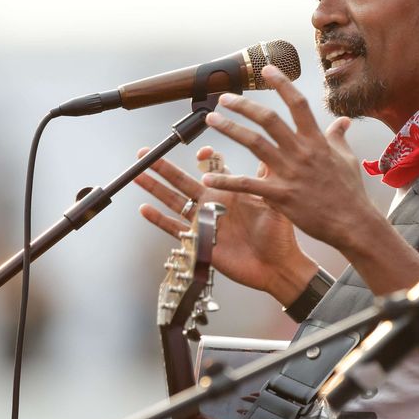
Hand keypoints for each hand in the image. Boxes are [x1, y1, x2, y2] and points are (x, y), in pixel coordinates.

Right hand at [135, 145, 317, 303]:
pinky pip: (174, 228)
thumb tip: (270, 152)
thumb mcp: (275, 203)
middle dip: (164, 166)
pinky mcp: (198, 241)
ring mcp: (203, 222)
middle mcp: (213, 203)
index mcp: (230, 191)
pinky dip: (158, 219)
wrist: (277, 266)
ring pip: (173, 200)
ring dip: (155, 188)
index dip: (205, 157)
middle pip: (182, 180)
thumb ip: (266, 179)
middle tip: (146, 153)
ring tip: (138, 173)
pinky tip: (144, 209)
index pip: (212, 167)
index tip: (204, 152)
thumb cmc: (280, 235)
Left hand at [199, 65, 385, 254]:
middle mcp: (301, 152)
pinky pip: (247, 185)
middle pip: (269, 119)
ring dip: (230, 129)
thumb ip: (338, 138)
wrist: (352, 223)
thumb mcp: (347, 159)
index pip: (297, 104)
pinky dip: (226, 181)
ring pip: (254, 143)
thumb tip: (343, 122)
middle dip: (244, 105)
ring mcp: (290, 173)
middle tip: (225, 98)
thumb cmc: (350, 192)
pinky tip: (208, 178)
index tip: (266, 70)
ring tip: (211, 119)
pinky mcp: (280, 196)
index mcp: (316, 141)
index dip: (282, 84)